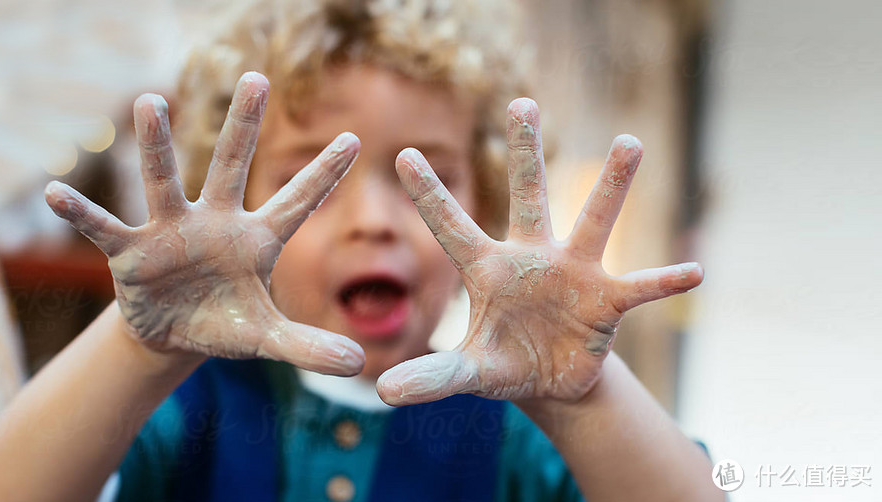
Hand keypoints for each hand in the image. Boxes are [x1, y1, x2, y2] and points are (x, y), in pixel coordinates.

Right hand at [44, 72, 364, 375]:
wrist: (173, 336)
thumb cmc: (224, 324)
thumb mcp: (266, 338)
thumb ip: (307, 346)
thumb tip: (357, 362)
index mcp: (255, 239)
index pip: (296, 203)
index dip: (324, 175)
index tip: (357, 140)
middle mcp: (214, 222)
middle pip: (230, 165)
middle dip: (243, 125)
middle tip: (257, 78)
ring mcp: (170, 231)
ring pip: (164, 181)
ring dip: (155, 145)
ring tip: (148, 102)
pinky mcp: (132, 252)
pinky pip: (104, 228)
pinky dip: (81, 213)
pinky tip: (54, 193)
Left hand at [377, 98, 702, 404]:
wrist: (552, 380)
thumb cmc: (504, 363)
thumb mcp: (468, 372)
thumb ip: (432, 376)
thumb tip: (384, 392)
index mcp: (488, 269)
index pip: (451, 226)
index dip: (428, 194)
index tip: (401, 155)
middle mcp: (531, 258)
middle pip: (527, 196)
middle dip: (524, 152)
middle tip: (522, 102)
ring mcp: (573, 273)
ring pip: (593, 220)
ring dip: (611, 186)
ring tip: (629, 142)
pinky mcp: (606, 301)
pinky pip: (638, 287)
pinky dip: (664, 282)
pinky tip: (693, 272)